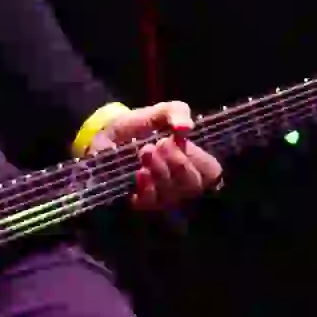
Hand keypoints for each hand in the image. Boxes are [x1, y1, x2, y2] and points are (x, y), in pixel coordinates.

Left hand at [86, 102, 222, 212]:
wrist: (105, 139)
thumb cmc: (138, 127)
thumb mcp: (157, 113)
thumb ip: (175, 112)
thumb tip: (184, 128)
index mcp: (192, 161)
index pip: (211, 172)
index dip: (197, 158)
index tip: (177, 141)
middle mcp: (181, 183)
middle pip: (193, 185)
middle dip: (177, 164)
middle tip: (157, 145)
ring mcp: (162, 196)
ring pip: (173, 196)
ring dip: (160, 171)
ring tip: (144, 151)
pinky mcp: (142, 204)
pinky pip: (151, 204)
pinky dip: (146, 187)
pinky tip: (138, 172)